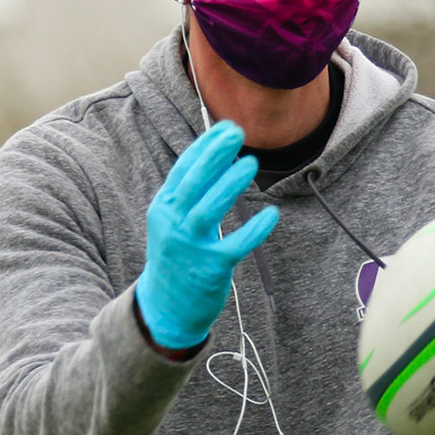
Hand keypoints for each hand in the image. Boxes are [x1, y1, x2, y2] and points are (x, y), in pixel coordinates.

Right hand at [134, 121, 279, 350]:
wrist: (166, 307)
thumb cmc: (177, 255)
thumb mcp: (173, 220)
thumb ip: (190, 192)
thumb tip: (218, 155)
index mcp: (163, 208)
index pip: (183, 170)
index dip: (205, 147)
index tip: (225, 127)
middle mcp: (172, 225)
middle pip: (193, 184)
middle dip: (215, 155)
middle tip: (237, 133)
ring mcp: (189, 247)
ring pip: (209, 210)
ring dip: (230, 184)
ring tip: (250, 164)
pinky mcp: (210, 268)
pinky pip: (235, 245)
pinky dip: (255, 230)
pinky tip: (272, 215)